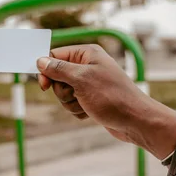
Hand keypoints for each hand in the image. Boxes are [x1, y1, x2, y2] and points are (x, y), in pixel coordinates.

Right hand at [37, 44, 175, 147]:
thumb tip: (40, 61)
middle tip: (76, 95)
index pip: (55, 56)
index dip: (46, 71)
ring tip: (86, 105)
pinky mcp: (91, 99)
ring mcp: (89, 84)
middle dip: (62, 91)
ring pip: (63, 94)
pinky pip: (72, 105)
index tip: (44, 85)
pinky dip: (78, 111)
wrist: (135, 121)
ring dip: (70, 103)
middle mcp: (88, 66)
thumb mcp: (82, 80)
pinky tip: (90, 112)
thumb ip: (59, 69)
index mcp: (87, 54)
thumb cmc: (112, 97)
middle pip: (57, 77)